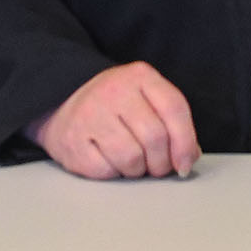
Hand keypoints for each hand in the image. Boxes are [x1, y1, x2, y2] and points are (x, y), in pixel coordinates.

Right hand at [33, 60, 201, 179]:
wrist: (61, 103)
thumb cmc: (114, 106)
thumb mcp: (146, 99)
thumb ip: (172, 122)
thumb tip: (189, 157)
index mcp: (139, 76)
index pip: (174, 107)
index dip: (185, 141)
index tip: (184, 164)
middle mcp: (114, 90)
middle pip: (155, 138)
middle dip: (162, 163)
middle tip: (156, 167)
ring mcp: (90, 114)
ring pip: (132, 158)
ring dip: (138, 171)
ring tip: (133, 163)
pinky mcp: (73, 141)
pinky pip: (106, 171)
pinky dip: (114, 174)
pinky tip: (110, 162)